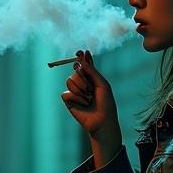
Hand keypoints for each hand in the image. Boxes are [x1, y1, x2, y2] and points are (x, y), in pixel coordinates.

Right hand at [60, 50, 121, 167]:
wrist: (102, 120)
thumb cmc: (106, 103)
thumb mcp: (102, 84)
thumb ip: (92, 71)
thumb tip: (81, 59)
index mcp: (92, 78)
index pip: (86, 65)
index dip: (83, 58)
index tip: (81, 52)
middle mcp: (83, 83)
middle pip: (76, 72)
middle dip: (83, 79)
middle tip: (91, 89)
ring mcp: (75, 91)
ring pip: (70, 81)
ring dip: (80, 89)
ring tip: (88, 98)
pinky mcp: (68, 100)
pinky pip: (66, 93)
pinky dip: (76, 98)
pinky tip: (83, 104)